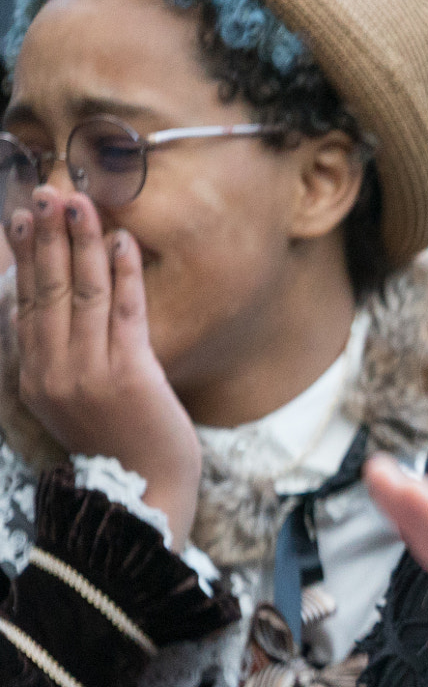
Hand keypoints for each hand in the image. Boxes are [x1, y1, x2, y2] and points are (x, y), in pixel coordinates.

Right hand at [10, 190, 199, 544]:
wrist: (146, 493)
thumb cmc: (118, 443)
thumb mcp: (68, 401)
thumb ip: (55, 358)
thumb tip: (44, 306)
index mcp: (34, 376)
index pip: (23, 303)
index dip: (23, 256)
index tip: (22, 216)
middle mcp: (54, 371)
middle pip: (47, 291)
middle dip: (48, 237)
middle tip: (47, 193)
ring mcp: (91, 373)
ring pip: (84, 295)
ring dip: (83, 244)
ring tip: (82, 204)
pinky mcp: (131, 375)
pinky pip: (126, 313)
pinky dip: (125, 273)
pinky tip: (123, 242)